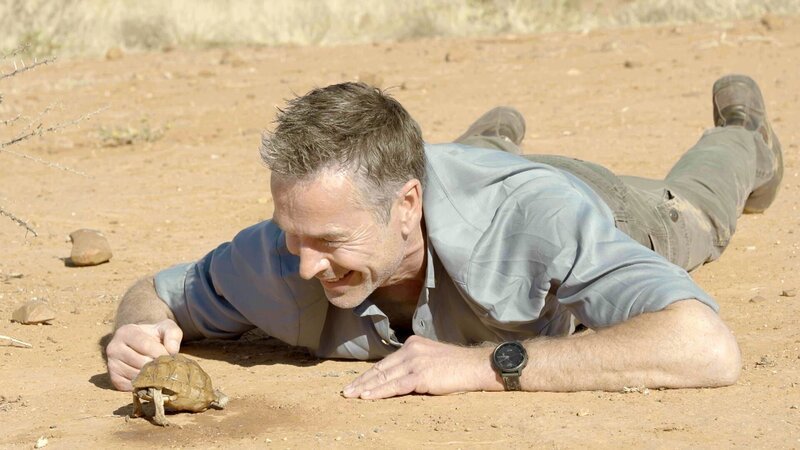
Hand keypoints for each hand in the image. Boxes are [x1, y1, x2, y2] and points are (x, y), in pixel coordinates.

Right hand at [106, 319, 182, 390]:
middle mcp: (113, 348)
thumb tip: (172, 350)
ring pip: (136, 376)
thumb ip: (172, 334)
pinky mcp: (114, 379)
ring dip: (151, 377)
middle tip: (166, 366)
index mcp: (126, 332)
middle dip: (158, 366)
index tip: (170, 355)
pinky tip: (150, 379)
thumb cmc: (155, 336)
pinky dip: (143, 385)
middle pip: (141, 362)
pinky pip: (130, 386)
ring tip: (159, 371)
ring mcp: (111, 364)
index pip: (146, 345)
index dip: (161, 352)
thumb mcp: (166, 328)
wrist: (142, 345)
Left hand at [342, 335, 499, 398]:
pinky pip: (395, 386)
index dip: (369, 373)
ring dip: (365, 387)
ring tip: (351, 395)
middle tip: (346, 391)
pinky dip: (379, 392)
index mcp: (412, 344)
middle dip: (362, 380)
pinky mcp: (421, 375)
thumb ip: (415, 363)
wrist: (476, 366)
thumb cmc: (458, 366)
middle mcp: (411, 350)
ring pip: (384, 377)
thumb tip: (400, 377)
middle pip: (381, 368)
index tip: (357, 382)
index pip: (386, 361)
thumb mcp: (432, 358)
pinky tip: (367, 396)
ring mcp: (415, 362)